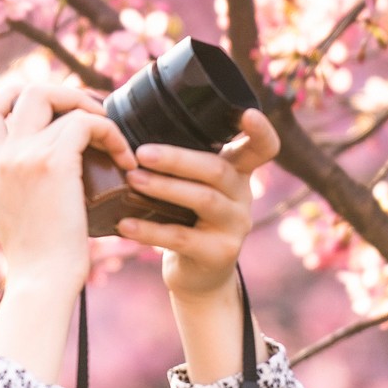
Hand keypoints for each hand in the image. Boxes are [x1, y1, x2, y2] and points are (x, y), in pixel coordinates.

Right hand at [0, 69, 132, 382]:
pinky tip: (125, 160)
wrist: (41, 283)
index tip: (54, 113)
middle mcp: (2, 156)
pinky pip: (85, 122)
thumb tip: (59, 180)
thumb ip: (26, 189)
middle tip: (90, 116)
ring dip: (86, 105)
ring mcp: (22, 155)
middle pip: (20, 90)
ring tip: (109, 131)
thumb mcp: (21, 216)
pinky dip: (110, 132)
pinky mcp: (51, 162)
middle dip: (60, 93)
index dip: (18, 99)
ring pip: (48, 95)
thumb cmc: (41, 262)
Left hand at [118, 109, 280, 380]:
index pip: (263, 148)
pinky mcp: (219, 254)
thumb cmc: (186, 218)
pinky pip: (182, 238)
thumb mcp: (192, 187)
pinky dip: (150, 230)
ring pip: (203, 199)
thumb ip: (180, 161)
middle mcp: (242, 197)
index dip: (261, 130)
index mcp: (237, 173)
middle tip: (141, 152)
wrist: (198, 275)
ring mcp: (235, 227)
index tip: (247, 112)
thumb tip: (125, 122)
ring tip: (132, 179)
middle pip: (218, 169)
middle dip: (178, 158)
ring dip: (164, 187)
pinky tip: (125, 224)